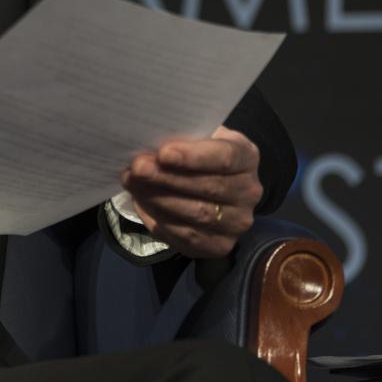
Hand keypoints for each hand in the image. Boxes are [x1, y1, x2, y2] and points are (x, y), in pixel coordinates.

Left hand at [120, 126, 262, 258]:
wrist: (210, 180)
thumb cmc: (197, 151)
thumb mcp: (194, 135)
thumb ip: (178, 138)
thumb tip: (147, 144)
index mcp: (246, 157)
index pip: (224, 157)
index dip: (193, 157)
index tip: (163, 153)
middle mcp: (249, 192)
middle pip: (207, 187)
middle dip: (167, 178)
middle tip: (136, 168)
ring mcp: (238, 222)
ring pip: (197, 213)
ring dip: (159, 199)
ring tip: (132, 184)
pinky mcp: (221, 245)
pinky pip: (189, 237)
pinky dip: (161, 220)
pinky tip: (142, 204)